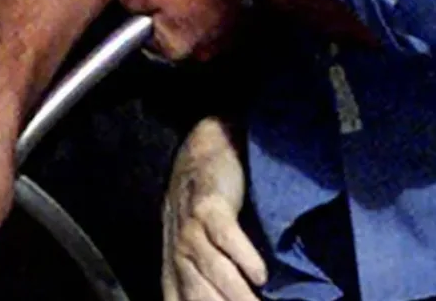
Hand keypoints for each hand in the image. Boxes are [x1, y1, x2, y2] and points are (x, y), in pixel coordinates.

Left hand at [120, 0, 243, 60]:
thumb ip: (131, 0)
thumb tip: (126, 3)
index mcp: (175, 49)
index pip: (145, 38)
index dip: (144, 12)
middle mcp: (199, 55)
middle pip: (171, 32)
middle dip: (169, 10)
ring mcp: (222, 44)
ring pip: (194, 25)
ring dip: (192, 7)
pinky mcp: (239, 29)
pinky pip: (216, 19)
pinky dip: (212, 5)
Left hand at [163, 118, 266, 300]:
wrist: (204, 149)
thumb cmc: (203, 208)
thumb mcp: (194, 248)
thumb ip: (204, 282)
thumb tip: (230, 298)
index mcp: (174, 270)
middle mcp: (178, 253)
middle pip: (199, 296)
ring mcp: (191, 229)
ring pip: (214, 270)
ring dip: (237, 295)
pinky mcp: (208, 205)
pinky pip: (224, 235)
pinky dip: (241, 256)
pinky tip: (260, 275)